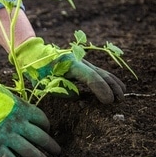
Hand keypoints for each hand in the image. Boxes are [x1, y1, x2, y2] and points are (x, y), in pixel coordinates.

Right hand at [0, 84, 60, 156]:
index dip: (47, 126)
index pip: (41, 119)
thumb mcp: (7, 95)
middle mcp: (18, 123)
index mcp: (22, 109)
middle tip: (58, 152)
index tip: (47, 130)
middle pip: (40, 137)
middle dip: (51, 146)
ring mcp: (8, 135)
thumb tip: (23, 110)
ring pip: (29, 151)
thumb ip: (17, 104)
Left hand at [10, 37, 125, 103]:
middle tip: (119, 100)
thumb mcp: (46, 82)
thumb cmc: (37, 70)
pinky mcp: (80, 64)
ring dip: (112, 82)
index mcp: (70, 64)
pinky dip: (106, 78)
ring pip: (101, 71)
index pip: (90, 77)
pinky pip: (97, 71)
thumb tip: (78, 96)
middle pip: (100, 74)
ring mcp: (81, 61)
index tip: (108, 101)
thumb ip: (62, 90)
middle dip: (111, 87)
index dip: (101, 89)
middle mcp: (79, 60)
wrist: (34, 55)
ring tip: (122, 93)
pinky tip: (114, 84)